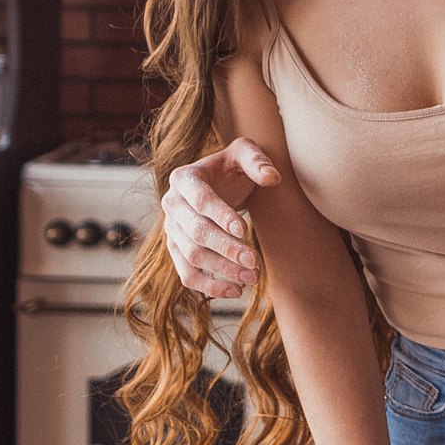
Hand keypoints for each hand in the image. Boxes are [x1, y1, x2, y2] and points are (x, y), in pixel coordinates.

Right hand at [160, 142, 281, 299]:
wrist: (219, 182)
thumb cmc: (233, 166)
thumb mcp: (245, 152)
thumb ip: (258, 160)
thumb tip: (272, 177)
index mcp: (184, 178)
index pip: (201, 200)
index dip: (221, 216)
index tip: (244, 230)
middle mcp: (171, 204)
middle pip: (196, 232)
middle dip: (226, 249)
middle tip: (254, 261)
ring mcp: (172, 229)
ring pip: (192, 256)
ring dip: (222, 270)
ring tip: (253, 277)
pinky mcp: (177, 249)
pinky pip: (187, 273)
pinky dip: (209, 286)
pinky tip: (236, 292)